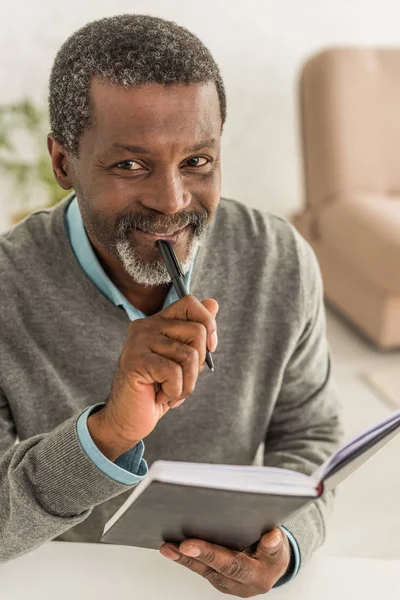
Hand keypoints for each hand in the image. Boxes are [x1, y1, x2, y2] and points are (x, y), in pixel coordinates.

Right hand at [88, 295, 218, 459]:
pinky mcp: (135, 360)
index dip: (208, 323)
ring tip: (169, 390)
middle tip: (179, 380)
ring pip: (189, 355)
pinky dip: (174, 392)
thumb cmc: (157, 389)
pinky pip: (174, 373)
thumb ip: (196, 333)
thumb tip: (213, 302)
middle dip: (198, 365)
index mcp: (158, 322)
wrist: (128, 419)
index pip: (190, 303)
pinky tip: (159, 396)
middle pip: (198, 331)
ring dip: (187, 384)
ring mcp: (138, 341)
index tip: (209, 348)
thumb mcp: (183, 360)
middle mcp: (146, 325)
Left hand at [160, 528, 290, 596]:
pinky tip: (174, 548)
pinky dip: (186, 559)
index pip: (231, 564)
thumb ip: (274, 544)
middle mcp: (239, 584)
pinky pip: (201, 569)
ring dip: (183, 558)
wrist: (274, 567)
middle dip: (191, 558)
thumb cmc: (275, 552)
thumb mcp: (280, 547)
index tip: (189, 545)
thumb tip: (272, 537)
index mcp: (256, 576)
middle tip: (175, 546)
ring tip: (167, 547)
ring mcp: (227, 583)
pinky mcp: (218, 578)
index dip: (209, 554)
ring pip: (203, 570)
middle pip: (213, 569)